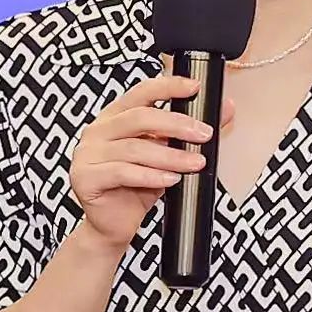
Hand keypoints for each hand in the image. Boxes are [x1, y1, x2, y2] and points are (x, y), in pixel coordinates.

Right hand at [67, 74, 234, 253]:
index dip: (168, 86)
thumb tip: (225, 108)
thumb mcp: (168, 154)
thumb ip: (191, 131)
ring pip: (134, 148)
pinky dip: (151, 176)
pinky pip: (122, 172)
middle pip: (139, 118)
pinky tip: (170, 180)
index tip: (195, 87)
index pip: (141, 92)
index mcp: (114, 117)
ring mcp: (87, 154)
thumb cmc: (138, 186)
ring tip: (195, 163)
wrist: (115, 224)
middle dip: (177, 124)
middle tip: (204, 134)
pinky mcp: (85, 178)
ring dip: (170, 156)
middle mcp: (97, 130)